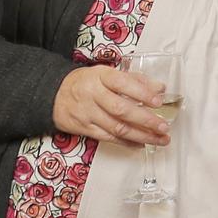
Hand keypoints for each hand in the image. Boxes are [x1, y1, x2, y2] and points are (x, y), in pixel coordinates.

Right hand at [52, 65, 170, 146]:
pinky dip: (127, 143)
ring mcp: (88, 113)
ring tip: (159, 139)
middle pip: (121, 110)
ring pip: (117, 128)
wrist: (54, 94)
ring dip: (141, 136)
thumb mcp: (107, 74)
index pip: (123, 83)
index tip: (158, 101)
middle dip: (146, 120)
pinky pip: (109, 138)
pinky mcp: (85, 129)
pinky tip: (141, 144)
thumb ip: (135, 80)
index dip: (142, 93)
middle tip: (164, 127)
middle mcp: (93, 94)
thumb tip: (159, 88)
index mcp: (101, 76)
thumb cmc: (86, 83)